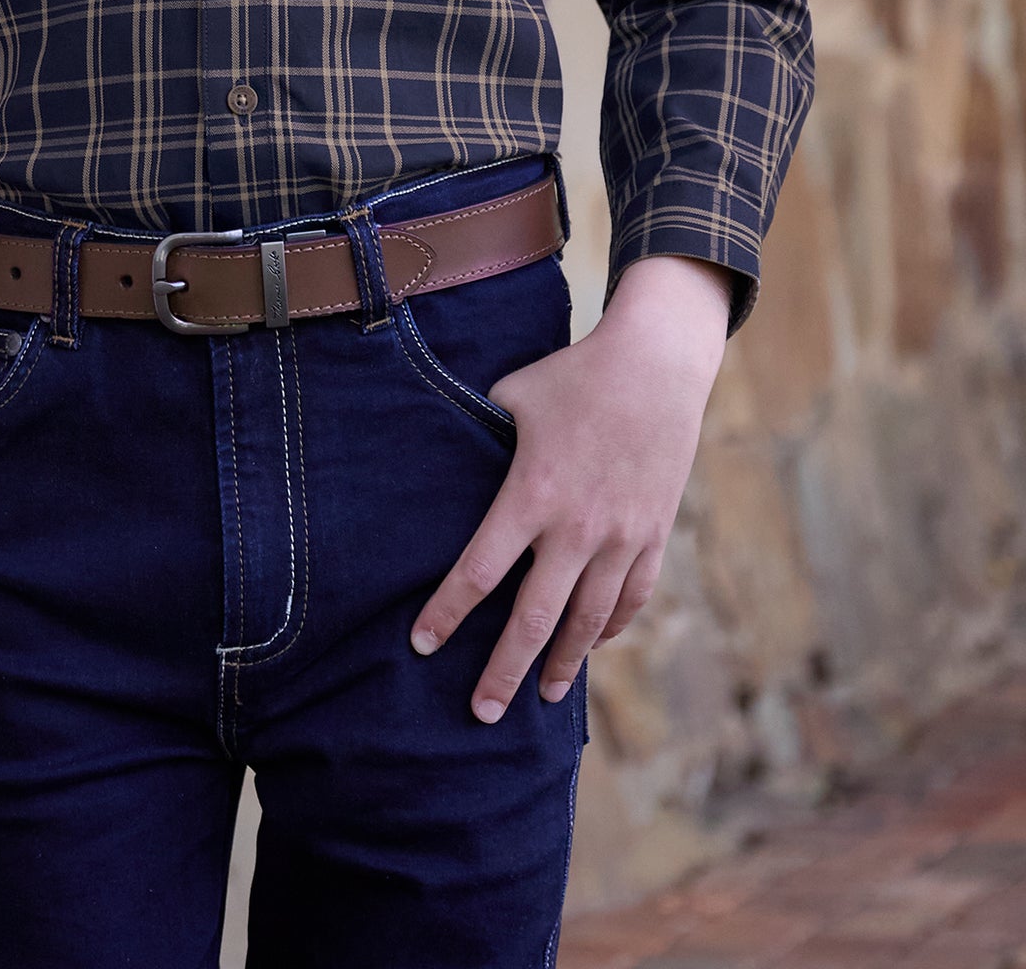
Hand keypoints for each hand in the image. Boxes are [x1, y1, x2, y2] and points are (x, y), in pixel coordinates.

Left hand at [408, 253, 732, 719]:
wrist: (656, 366)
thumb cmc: (574, 375)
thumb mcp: (512, 395)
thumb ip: (481, 435)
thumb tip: (450, 457)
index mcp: (532, 494)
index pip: (479, 570)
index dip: (447, 612)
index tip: (422, 644)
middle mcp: (577, 528)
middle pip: (534, 619)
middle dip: (503, 672)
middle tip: (480, 713)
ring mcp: (622, 537)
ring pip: (588, 622)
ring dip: (562, 663)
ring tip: (541, 697)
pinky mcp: (654, 535)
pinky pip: (631, 598)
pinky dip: (610, 629)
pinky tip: (591, 645)